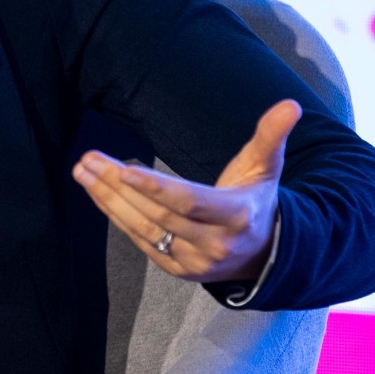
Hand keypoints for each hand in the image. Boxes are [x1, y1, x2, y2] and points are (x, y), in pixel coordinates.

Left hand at [71, 99, 299, 282]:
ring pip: (143, 229)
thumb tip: (291, 104)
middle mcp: (214, 244)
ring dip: (108, 199)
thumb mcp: (266, 168)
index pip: (189, 202)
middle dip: (119, 185)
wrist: (265, 254)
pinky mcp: (177, 269)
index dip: (156, 187)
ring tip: (83, 171)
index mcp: (236, 216)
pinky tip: (97, 192)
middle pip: (158, 214)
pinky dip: (116, 216)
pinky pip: (140, 241)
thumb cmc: (258, 200)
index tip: (124, 168)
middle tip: (89, 159)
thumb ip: (272, 136)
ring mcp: (194, 261)